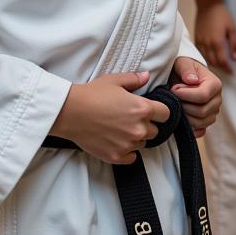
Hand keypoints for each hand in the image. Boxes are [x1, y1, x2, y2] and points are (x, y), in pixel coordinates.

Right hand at [49, 71, 170, 164]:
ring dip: (136, 138)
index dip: (159, 111)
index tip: (151, 111)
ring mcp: (128, 144)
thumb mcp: (115, 80)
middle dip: (146, 125)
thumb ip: (134, 79)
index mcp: (143, 108)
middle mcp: (139, 128)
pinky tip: (118, 142)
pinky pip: (132, 157)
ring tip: (121, 130)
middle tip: (131, 119)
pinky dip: (127, 152)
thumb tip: (147, 77)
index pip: (165, 114)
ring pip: (143, 144)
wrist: (70, 112)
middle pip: (155, 131)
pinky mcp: (116, 156)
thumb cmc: (92, 94)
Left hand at [170, 57, 222, 137]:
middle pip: (202, 111)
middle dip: (184, 106)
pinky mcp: (207, 121)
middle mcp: (217, 99)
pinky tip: (181, 121)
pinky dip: (191, 129)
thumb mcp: (183, 63)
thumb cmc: (183, 70)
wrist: (182, 78)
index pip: (203, 96)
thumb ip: (186, 69)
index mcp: (215, 84)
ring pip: (200, 122)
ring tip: (177, 105)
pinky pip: (201, 131)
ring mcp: (213, 112)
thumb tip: (192, 80)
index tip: (173, 89)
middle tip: (173, 98)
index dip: (185, 95)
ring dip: (185, 116)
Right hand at [194, 0, 235, 74]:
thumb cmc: (222, 14)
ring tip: (220, 63)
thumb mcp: (232, 28)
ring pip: (206, 58)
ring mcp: (200, 41)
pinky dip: (206, 56)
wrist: (208, 4)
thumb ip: (234, 44)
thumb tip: (235, 58)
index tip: (231, 72)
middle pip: (213, 62)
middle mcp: (207, 44)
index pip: (222, 61)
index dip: (227, 68)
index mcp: (217, 42)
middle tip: (227, 68)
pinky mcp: (196, 38)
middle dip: (220, 67)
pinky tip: (211, 55)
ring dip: (213, 63)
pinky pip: (200, 52)